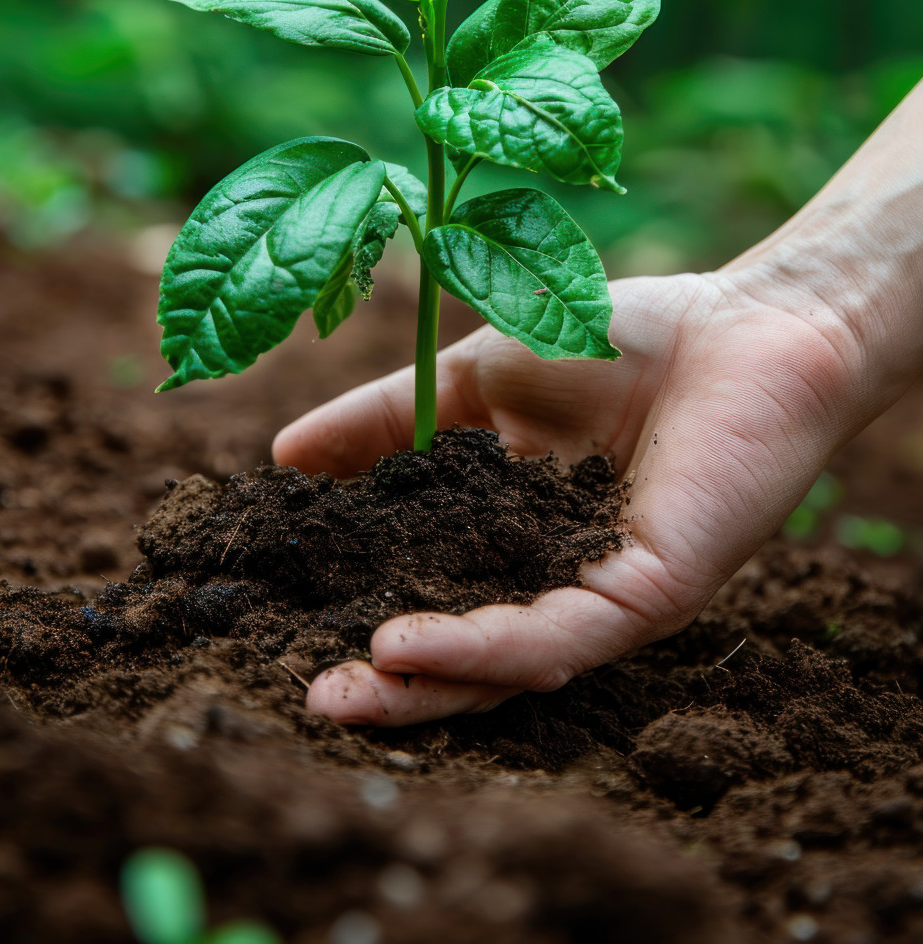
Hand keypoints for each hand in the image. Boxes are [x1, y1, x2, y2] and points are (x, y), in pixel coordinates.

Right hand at [273, 265, 870, 726]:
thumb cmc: (613, 340)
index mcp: (518, 538)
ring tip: (342, 694)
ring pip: (506, 666)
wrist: (740, 323)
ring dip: (421, 688)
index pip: (430, 585)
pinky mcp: (646, 596)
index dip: (360, 604)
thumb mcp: (472, 381)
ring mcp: (603, 595)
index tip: (281, 617)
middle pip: (464, 650)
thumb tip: (281, 458)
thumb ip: (385, 420)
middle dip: (386, 685)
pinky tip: (404, 648)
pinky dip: (478, 647)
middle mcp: (559, 581)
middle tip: (307, 697)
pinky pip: (555, 637)